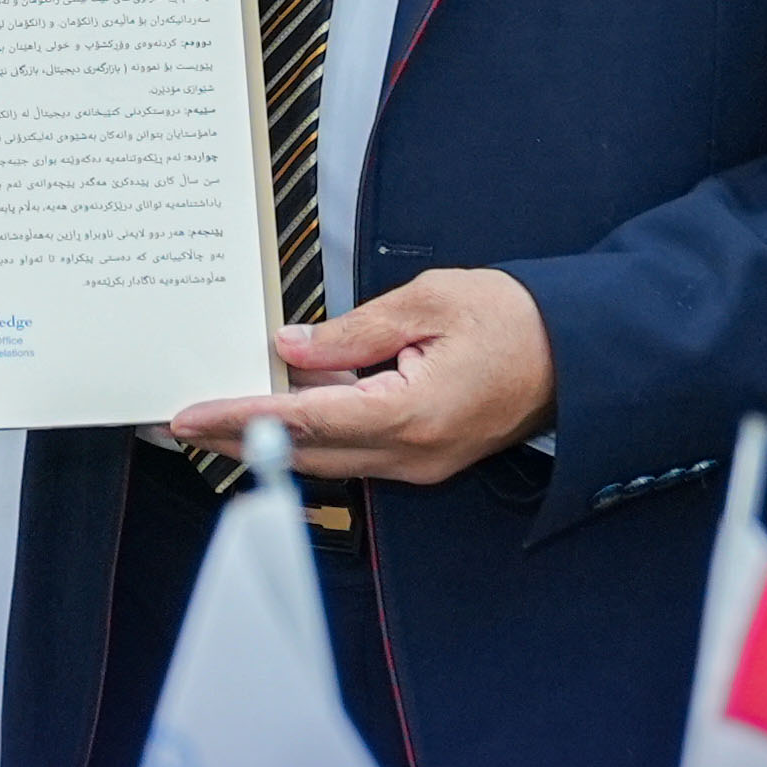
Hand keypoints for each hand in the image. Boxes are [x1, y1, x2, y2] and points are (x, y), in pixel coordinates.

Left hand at [167, 264, 551, 483]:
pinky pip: (358, 454)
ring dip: (274, 441)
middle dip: (240, 437)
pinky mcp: (429, 459)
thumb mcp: (428, 302)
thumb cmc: (518, 321)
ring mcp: (422, 465)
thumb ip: (352, 331)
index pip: (304, 420)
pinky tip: (286, 415)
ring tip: (220, 417)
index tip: (191, 415)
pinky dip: (315, 438)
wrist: (582, 356)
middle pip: (306, 453)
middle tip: (184, 423)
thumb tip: (292, 347)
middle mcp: (412, 454)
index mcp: (410, 414)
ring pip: (330, 459)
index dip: (241, 417)